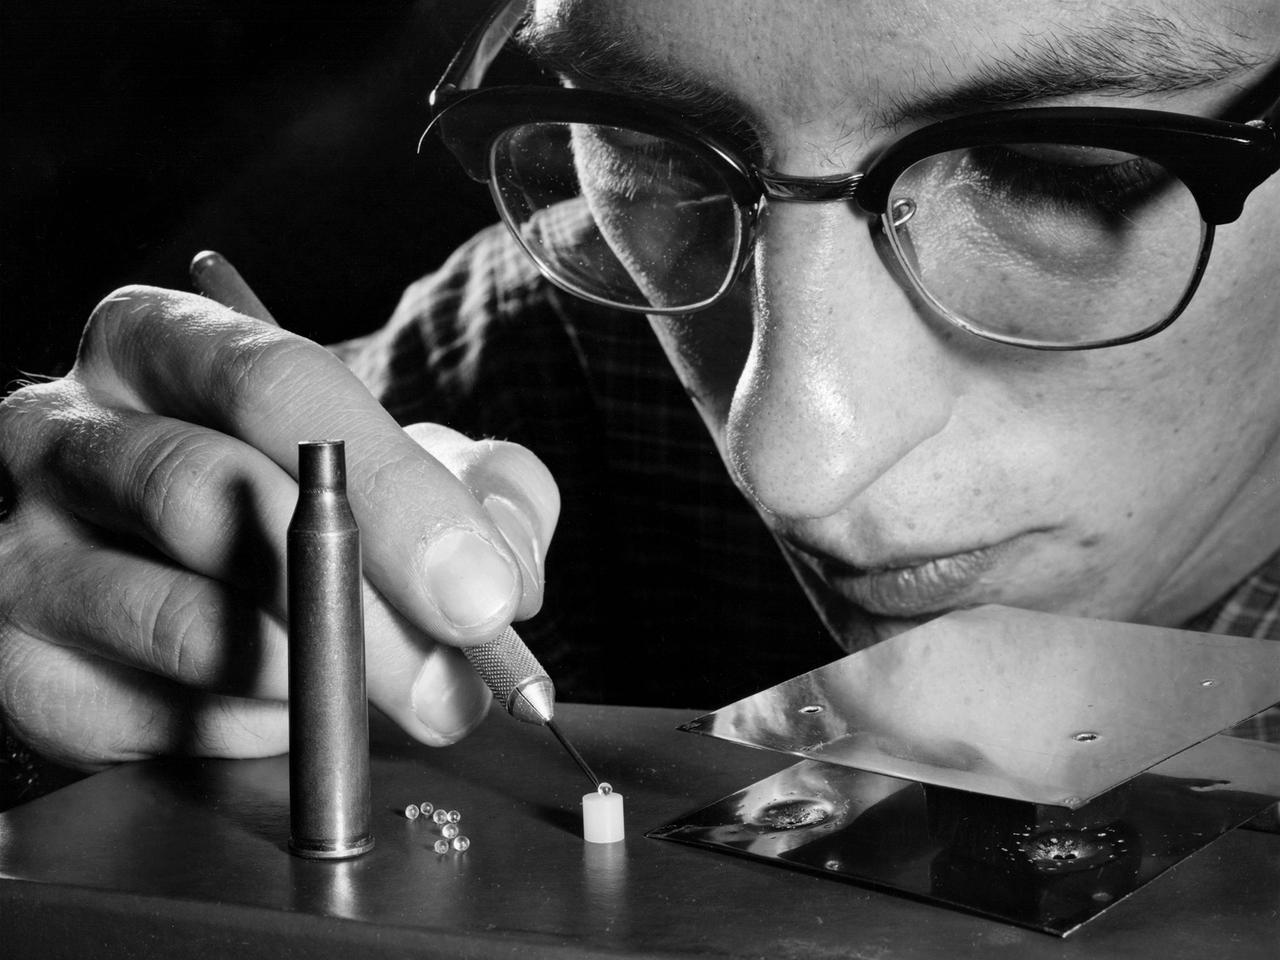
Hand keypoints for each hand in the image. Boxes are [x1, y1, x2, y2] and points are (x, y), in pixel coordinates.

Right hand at [0, 285, 557, 767]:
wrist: (203, 567)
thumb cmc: (317, 497)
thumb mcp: (418, 460)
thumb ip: (487, 491)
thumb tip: (499, 573)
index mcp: (161, 342)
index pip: (275, 386)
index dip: (394, 493)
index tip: (478, 590)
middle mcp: (64, 430)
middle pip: (212, 498)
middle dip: (365, 607)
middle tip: (453, 677)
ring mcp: (28, 550)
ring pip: (185, 624)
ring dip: (318, 678)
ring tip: (387, 694)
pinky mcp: (23, 665)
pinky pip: (155, 718)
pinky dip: (252, 729)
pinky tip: (288, 704)